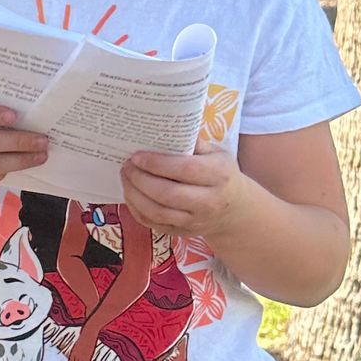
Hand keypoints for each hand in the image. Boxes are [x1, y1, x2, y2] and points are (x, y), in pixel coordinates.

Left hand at [120, 138, 249, 238]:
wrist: (235, 209)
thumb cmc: (221, 174)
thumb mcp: (216, 153)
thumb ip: (192, 142)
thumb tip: (162, 128)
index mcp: (219, 175)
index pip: (185, 169)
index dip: (157, 163)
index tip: (137, 156)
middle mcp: (208, 201)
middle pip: (167, 194)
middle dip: (141, 179)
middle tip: (127, 166)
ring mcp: (195, 221)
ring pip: (157, 212)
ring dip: (134, 195)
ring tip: (126, 177)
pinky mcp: (182, 233)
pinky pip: (153, 224)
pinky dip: (136, 209)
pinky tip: (131, 194)